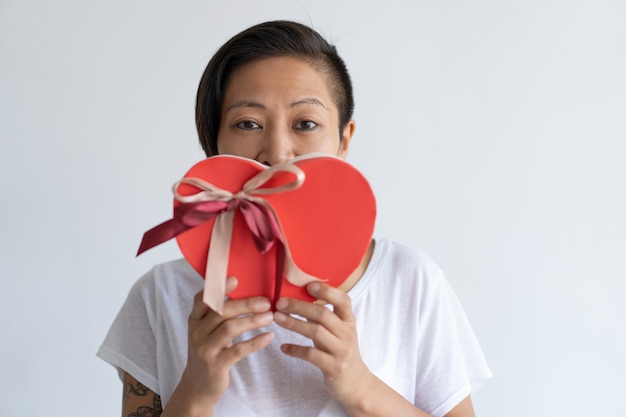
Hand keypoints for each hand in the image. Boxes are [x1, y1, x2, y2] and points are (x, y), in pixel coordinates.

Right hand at [176, 277, 273, 408]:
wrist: (198, 386)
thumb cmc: (210, 350)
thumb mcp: (208, 330)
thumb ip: (220, 313)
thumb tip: (246, 291)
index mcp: (195, 320)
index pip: (202, 299)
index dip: (217, 287)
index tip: (236, 279)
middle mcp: (197, 332)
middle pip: (221, 312)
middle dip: (245, 304)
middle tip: (266, 302)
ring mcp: (205, 349)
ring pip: (229, 328)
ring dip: (252, 321)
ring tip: (270, 317)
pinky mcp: (216, 365)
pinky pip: (238, 350)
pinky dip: (255, 342)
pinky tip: (269, 337)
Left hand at [273, 282, 372, 407]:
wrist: (356, 383)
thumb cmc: (340, 351)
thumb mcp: (336, 331)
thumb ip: (321, 316)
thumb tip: (297, 297)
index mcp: (348, 320)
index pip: (343, 300)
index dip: (327, 291)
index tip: (308, 285)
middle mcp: (347, 333)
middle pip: (323, 314)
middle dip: (299, 306)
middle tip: (280, 302)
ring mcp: (342, 351)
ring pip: (316, 332)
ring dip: (294, 324)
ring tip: (277, 318)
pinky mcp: (334, 367)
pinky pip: (312, 355)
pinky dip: (295, 350)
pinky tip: (283, 348)